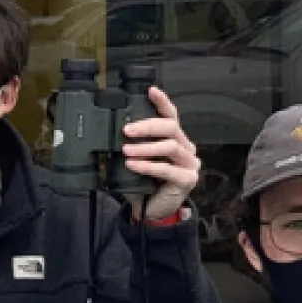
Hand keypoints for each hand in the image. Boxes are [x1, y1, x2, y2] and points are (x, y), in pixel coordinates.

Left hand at [121, 85, 200, 220]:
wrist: (152, 211)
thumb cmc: (144, 184)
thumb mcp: (136, 161)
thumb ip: (132, 147)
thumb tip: (112, 133)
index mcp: (175, 140)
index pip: (171, 116)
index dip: (162, 102)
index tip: (150, 91)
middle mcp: (186, 148)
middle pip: (171, 128)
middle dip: (147, 126)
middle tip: (127, 130)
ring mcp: (190, 164)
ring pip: (170, 146)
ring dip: (146, 148)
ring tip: (126, 150)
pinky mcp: (187, 179)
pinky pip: (167, 169)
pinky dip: (148, 166)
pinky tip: (133, 165)